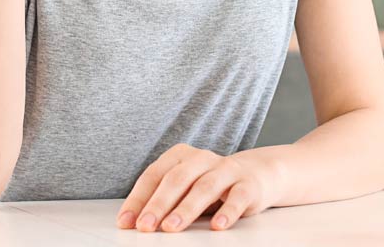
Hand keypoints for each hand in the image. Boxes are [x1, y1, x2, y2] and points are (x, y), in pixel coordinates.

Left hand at [116, 144, 281, 232]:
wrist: (256, 175)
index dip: (139, 198)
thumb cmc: (210, 184)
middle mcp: (202, 159)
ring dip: (186, 209)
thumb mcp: (185, 188)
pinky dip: (226, 211)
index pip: (155, 175)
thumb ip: (163, 200)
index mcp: (181, 156)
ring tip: (171, 228)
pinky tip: (216, 226)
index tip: (127, 221)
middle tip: (145, 226)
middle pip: (177, 179)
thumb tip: (134, 222)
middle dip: (158, 204)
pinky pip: (237, 197)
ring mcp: (226, 170)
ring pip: (204, 187)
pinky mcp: (247, 185)